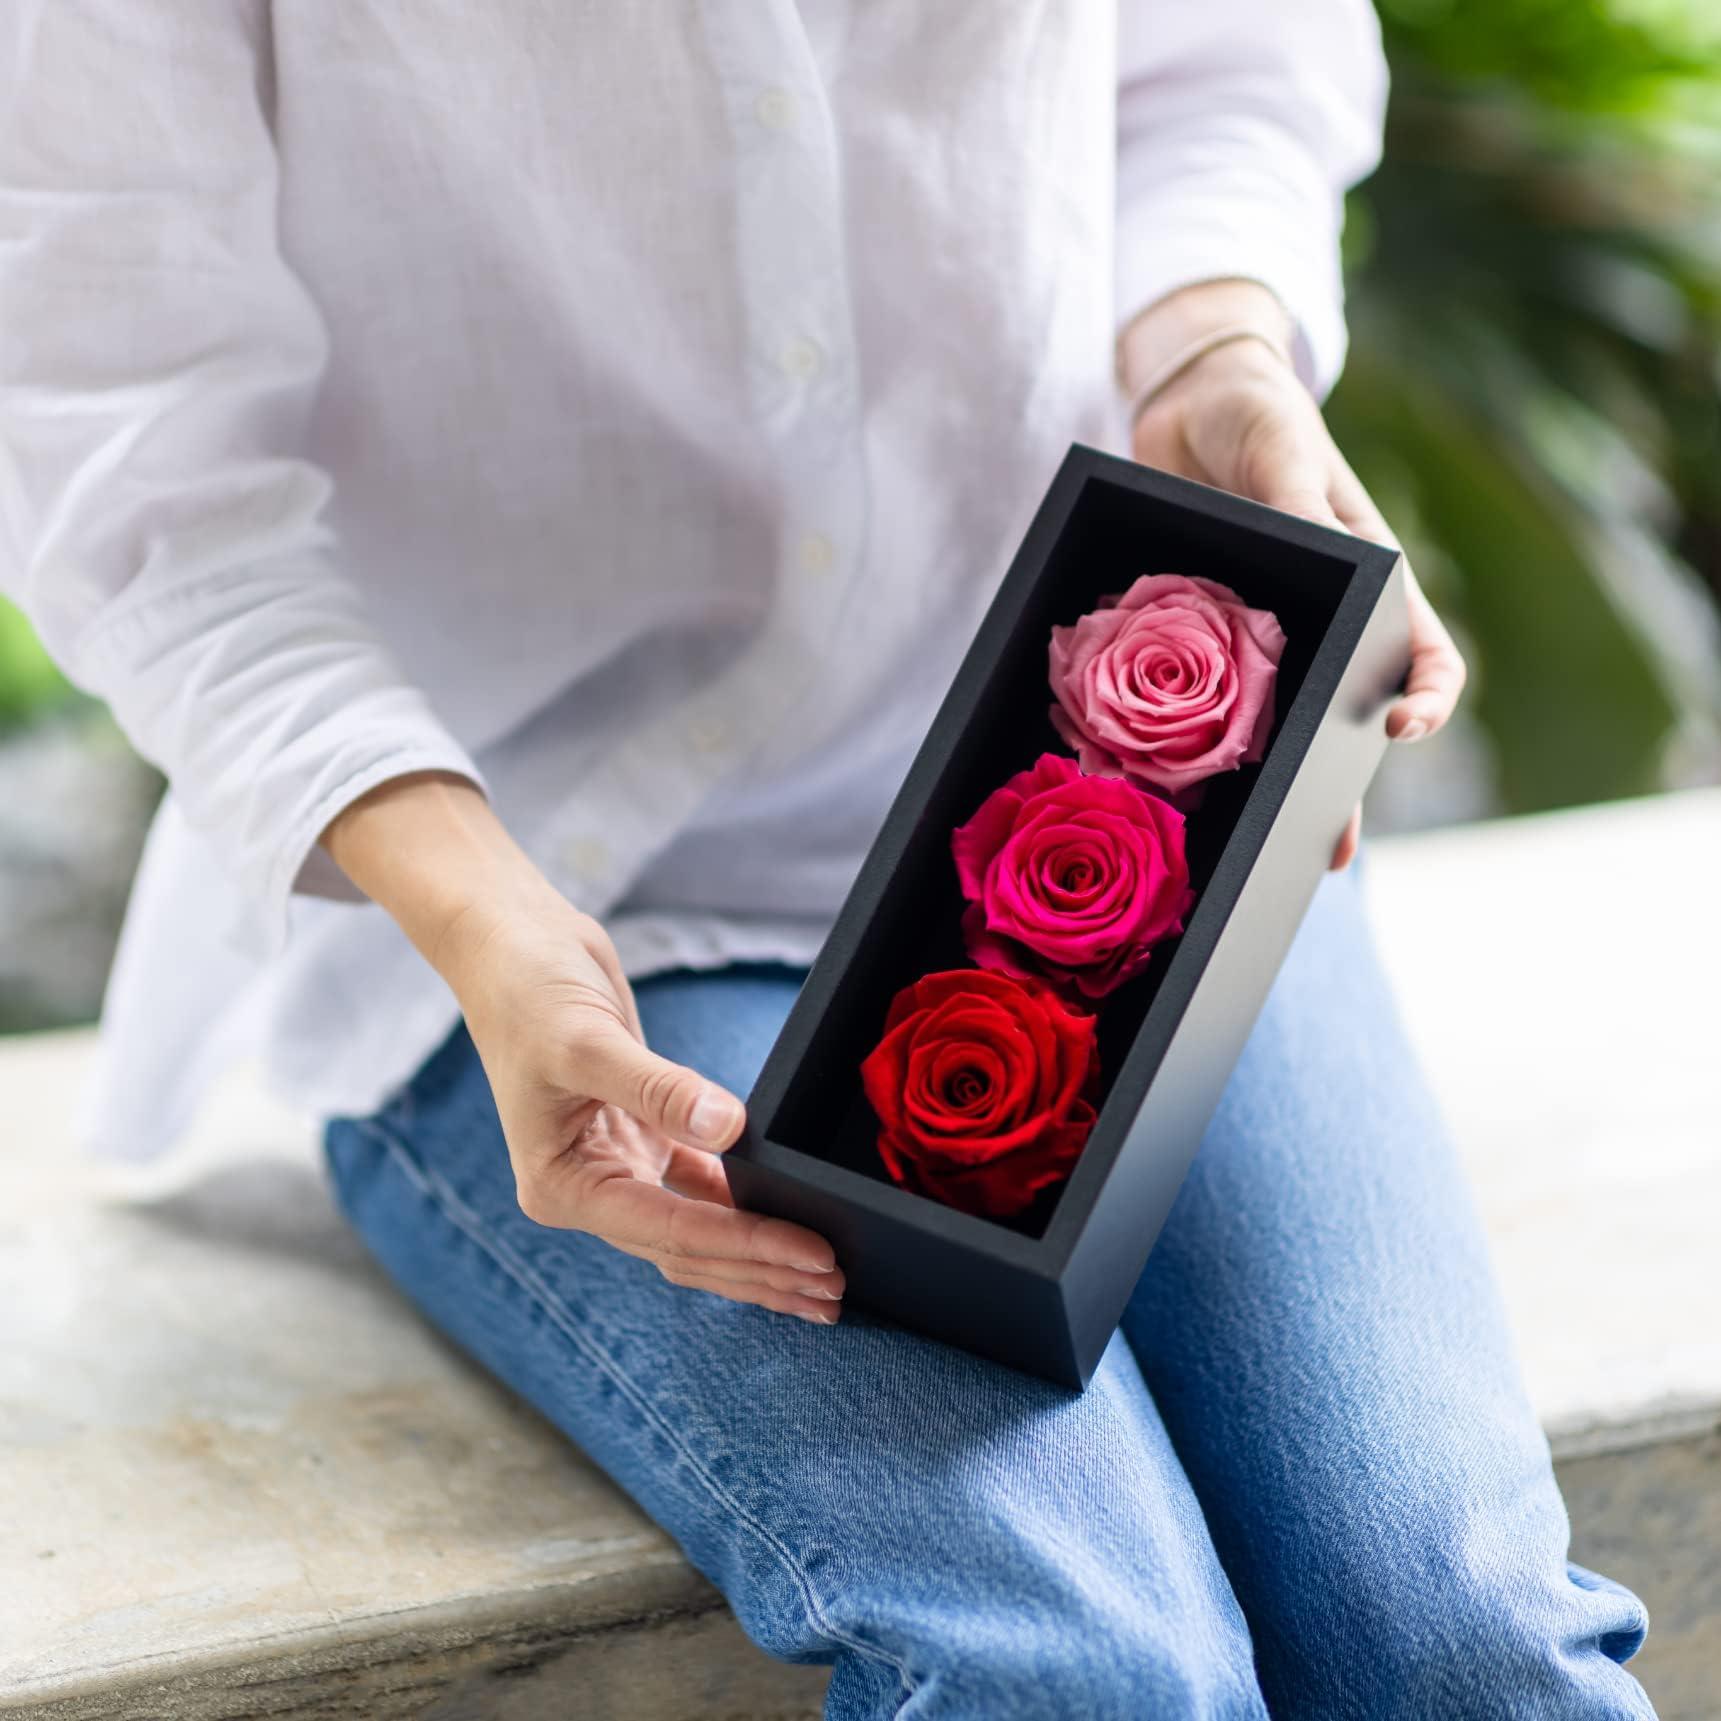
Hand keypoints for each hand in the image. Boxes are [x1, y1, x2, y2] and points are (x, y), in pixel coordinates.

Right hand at [322, 775, 842, 1321]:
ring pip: (700, 1229)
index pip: (671, 1233)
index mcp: (561, 1187)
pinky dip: (745, 1204)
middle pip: (689, 1251)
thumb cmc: (528, 991)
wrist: (510, 942)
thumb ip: (660, 1089)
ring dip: (759, 1251)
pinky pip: (702, 1188)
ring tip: (825, 1276)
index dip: (747, 1246)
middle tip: (835, 1290)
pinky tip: (792, 1214)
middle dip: (761, 1272)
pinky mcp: (644, 1135)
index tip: (812, 1255)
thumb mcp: (588, 1040)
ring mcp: (617, 1165)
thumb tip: (731, 1130)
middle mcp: (588, 1189)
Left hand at [1125, 284, 1465, 868]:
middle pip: (1341, 720)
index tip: (1404, 728)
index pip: (1420, 652)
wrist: (1184, 403)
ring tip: (1258, 853)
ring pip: (1272, 727)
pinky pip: (1196, 700)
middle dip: (1340, 790)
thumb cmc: (1257, 416)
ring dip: (1266, 788)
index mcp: (1369, 581)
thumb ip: (1301, 503)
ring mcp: (1257, 639)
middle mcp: (1319, 623)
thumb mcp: (1283, 452)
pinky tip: (1171, 791)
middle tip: (1326, 852)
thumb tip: (1339, 557)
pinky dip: (1189, 745)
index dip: (1427, 696)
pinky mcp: (1195, 639)